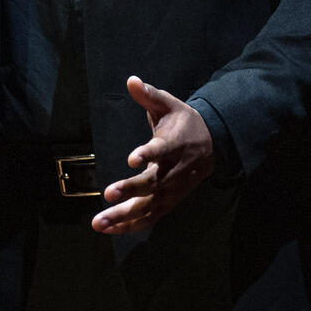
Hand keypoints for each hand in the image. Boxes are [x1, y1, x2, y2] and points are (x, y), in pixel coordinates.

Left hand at [91, 77, 215, 234]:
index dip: (148, 154)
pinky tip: (110, 229)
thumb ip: (149, 95)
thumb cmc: (183, 123)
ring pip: (148, 206)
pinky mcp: (169, 202)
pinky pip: (150, 217)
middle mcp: (173, 170)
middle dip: (130, 190)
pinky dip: (131, 226)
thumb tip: (131, 80)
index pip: (161, 150)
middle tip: (108, 194)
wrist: (212, 144)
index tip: (132, 158)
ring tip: (99, 222)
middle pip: (152, 184)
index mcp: (173, 144)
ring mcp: (172, 190)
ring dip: (123, 216)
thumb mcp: (168, 104)